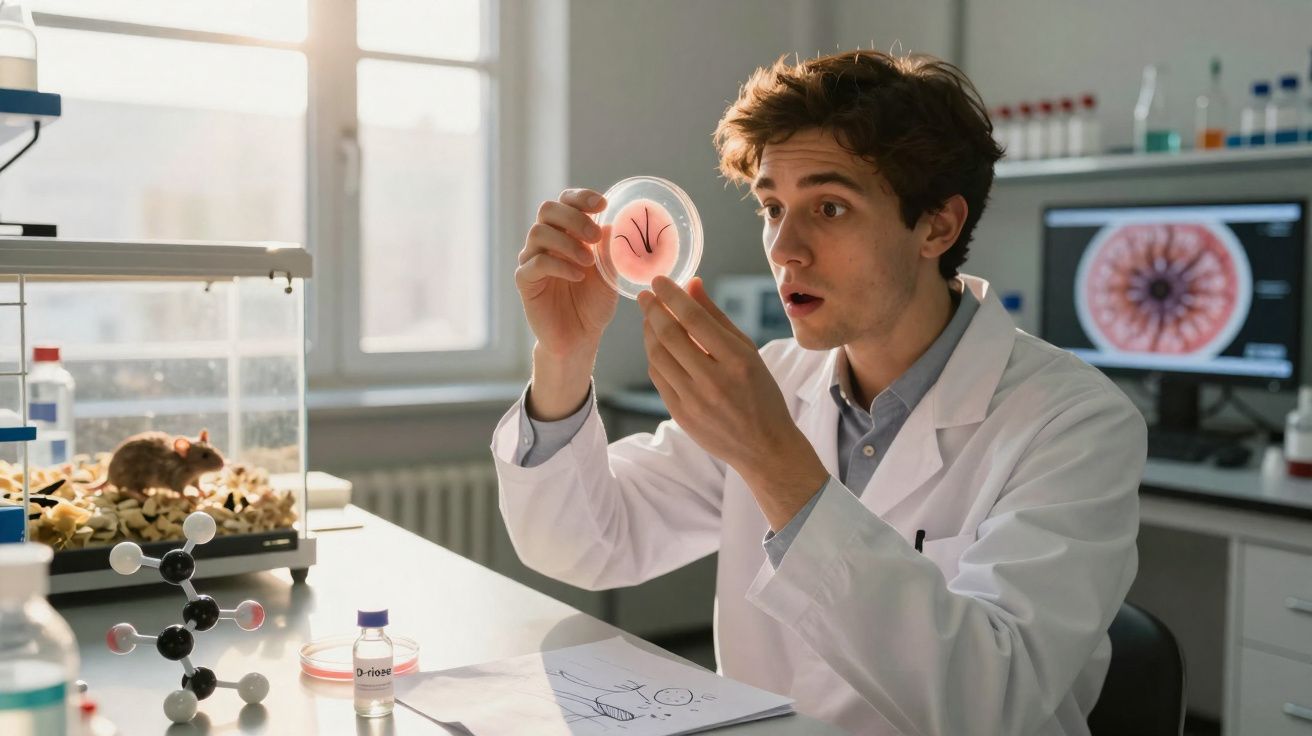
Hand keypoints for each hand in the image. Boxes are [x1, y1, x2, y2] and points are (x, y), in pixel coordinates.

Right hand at [515, 188, 618, 358]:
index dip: (581, 197)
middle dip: (574, 218)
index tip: (602, 204)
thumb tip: (615, 222)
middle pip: (548, 209)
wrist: (580, 337)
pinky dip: (560, 265)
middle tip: (595, 236)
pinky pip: (536, 262)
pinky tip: (578, 277)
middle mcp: (546, 241)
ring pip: (538, 232)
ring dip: (567, 243)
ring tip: (589, 262)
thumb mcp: (610, 273)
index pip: (565, 201)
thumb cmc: (594, 302)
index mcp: (566, 232)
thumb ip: (610, 249)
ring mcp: (532, 259)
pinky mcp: (525, 280)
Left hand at [639, 276, 827, 529]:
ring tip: (649, 318)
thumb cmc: (760, 393)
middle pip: (670, 336)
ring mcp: (695, 400)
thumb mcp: (748, 350)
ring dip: (649, 332)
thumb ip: (717, 316)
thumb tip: (692, 284)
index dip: (672, 296)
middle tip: (644, 295)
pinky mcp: (681, 415)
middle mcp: (714, 380)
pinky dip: (654, 357)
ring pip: (658, 356)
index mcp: (737, 360)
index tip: (658, 281)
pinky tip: (656, 346)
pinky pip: (658, 378)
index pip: (694, 319)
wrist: (764, 446)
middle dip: (652, 310)